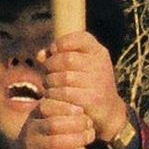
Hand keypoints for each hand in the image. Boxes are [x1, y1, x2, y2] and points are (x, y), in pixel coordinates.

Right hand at [19, 90, 99, 148]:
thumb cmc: (43, 137)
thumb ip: (61, 111)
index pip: (47, 106)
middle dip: (75, 123)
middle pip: (53, 124)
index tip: (81, 109)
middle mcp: (31, 129)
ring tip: (89, 137)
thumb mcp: (46, 119)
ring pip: (54, 142)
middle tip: (90, 124)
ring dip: (76, 139)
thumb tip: (86, 103)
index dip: (65, 107)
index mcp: (35, 115)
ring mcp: (32, 147)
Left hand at [38, 29, 133, 147]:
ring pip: (64, 77)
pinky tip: (52, 97)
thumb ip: (58, 56)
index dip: (62, 42)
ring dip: (50, 82)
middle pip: (67, 59)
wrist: (108, 111)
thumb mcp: (78, 66)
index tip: (53, 51)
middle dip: (50, 65)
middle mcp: (101, 64)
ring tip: (48, 86)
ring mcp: (98, 82)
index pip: (80, 38)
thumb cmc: (87, 84)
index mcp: (98, 52)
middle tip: (47, 74)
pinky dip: (54, 95)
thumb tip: (40, 56)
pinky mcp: (93, 98)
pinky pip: (65, 93)